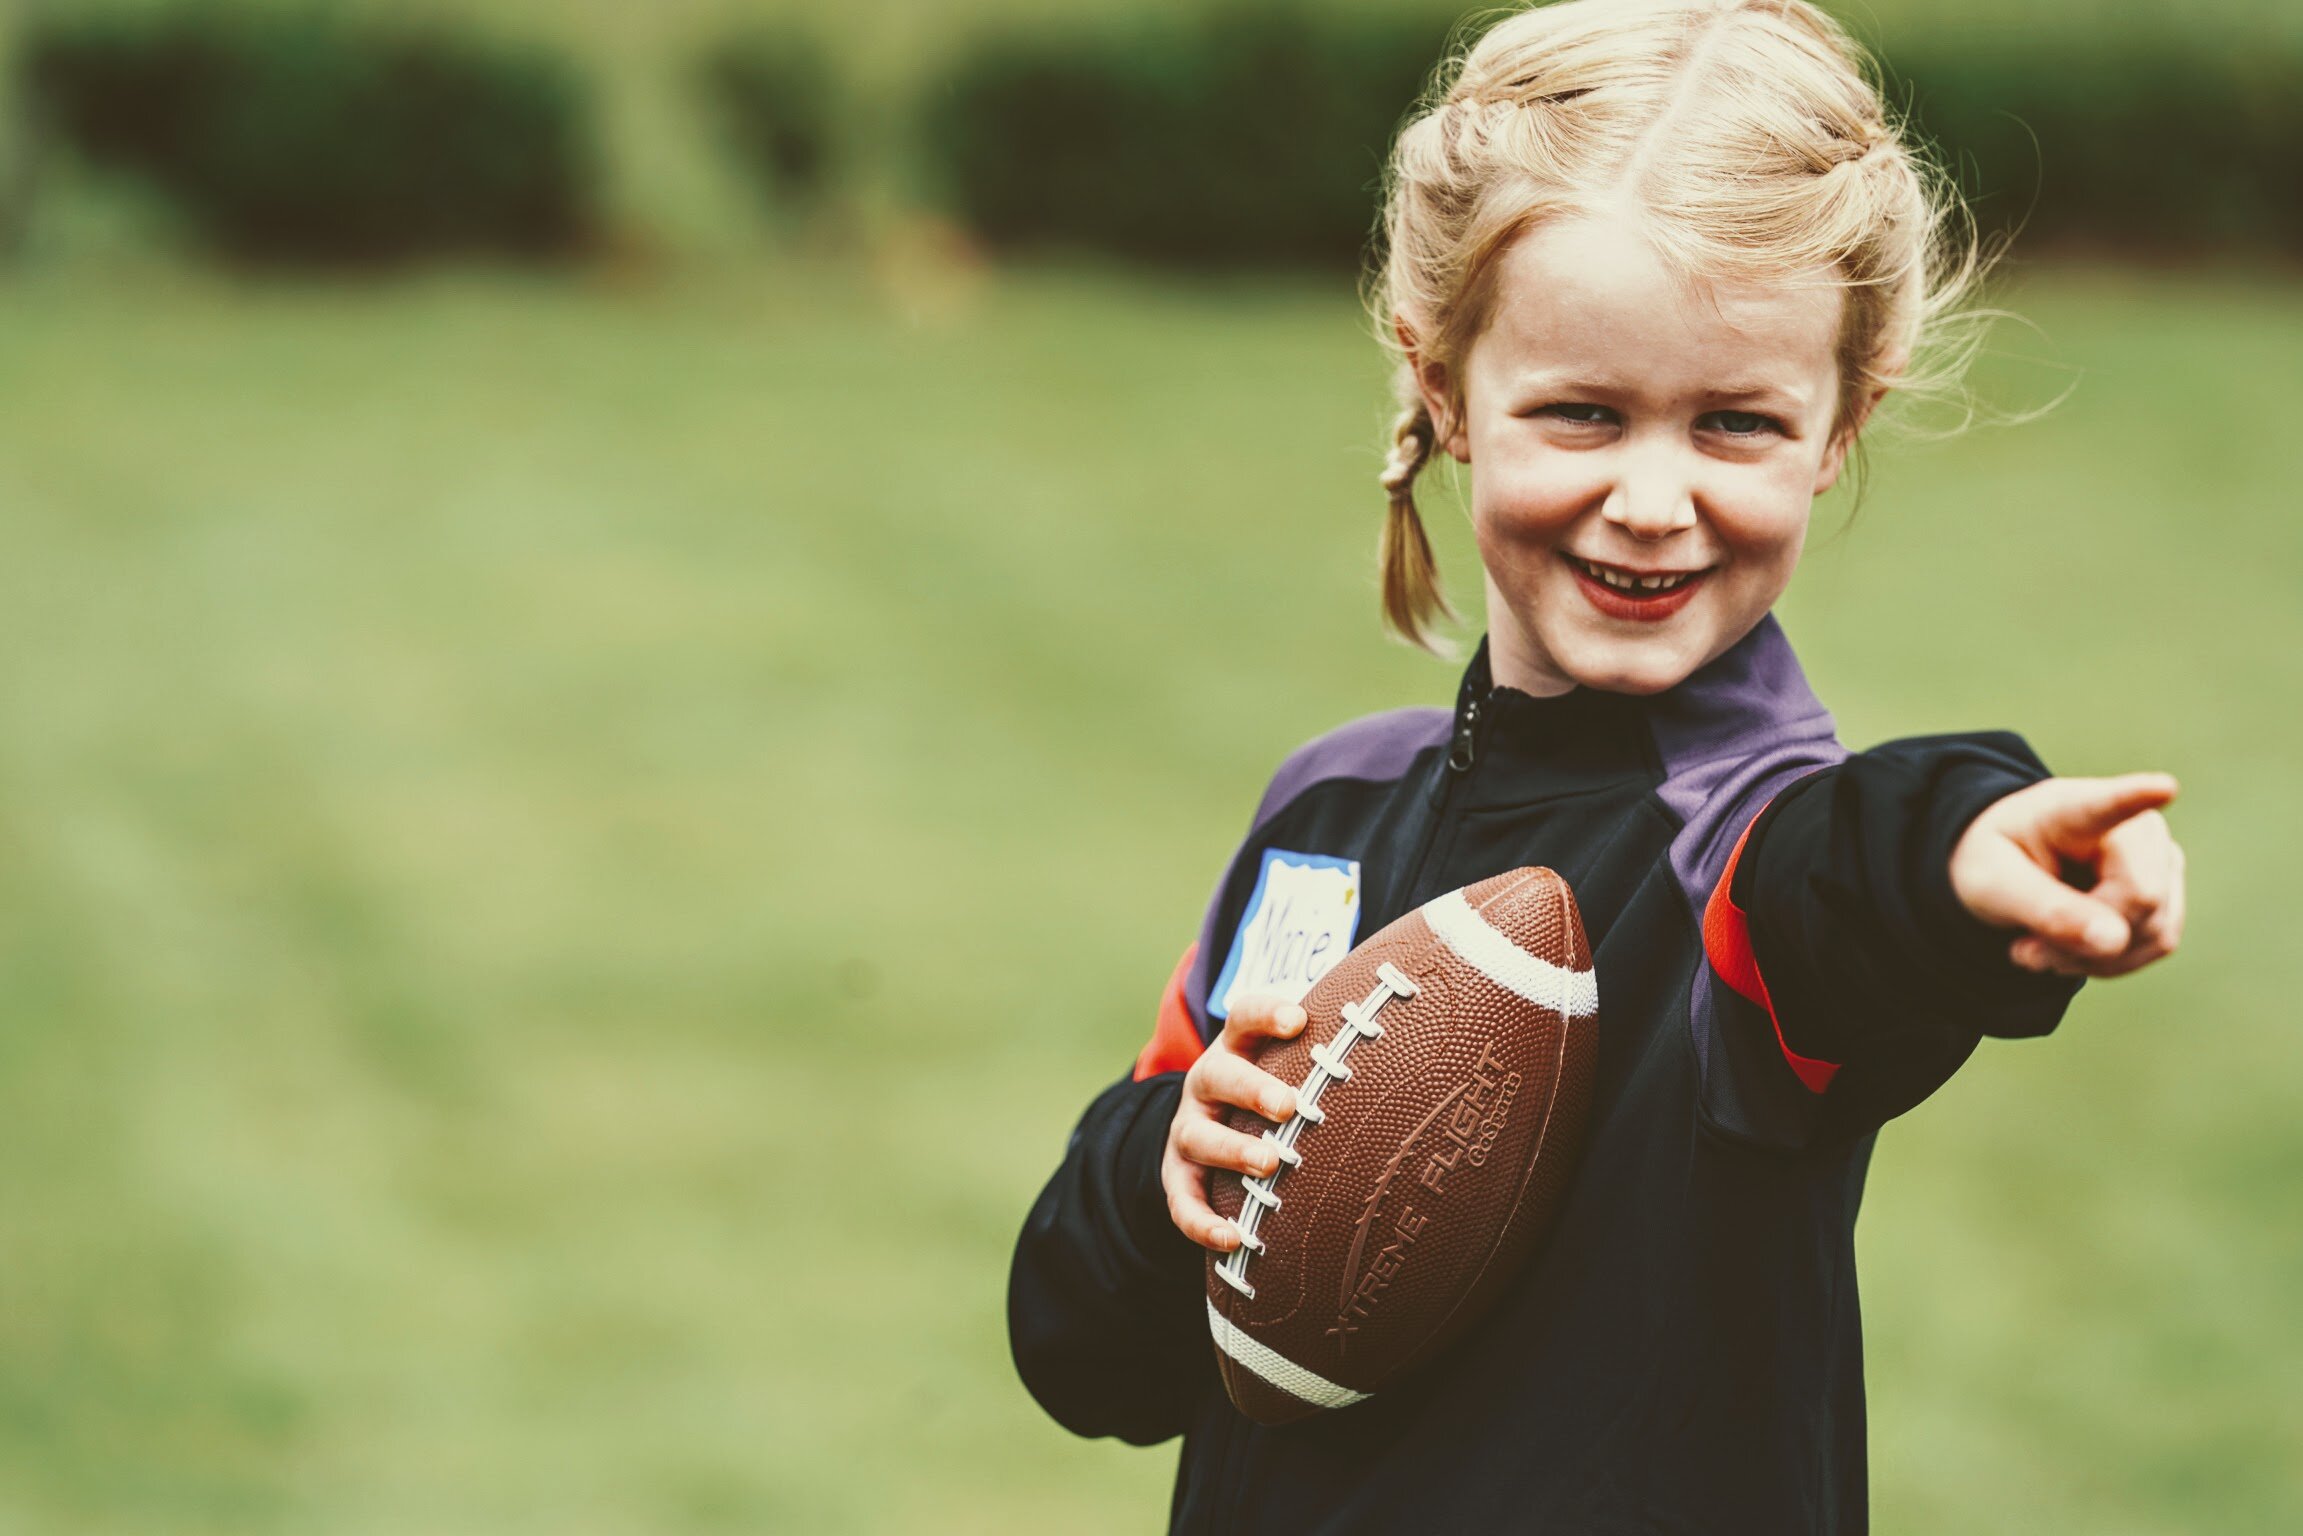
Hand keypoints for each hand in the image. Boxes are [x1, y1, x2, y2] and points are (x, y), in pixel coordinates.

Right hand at [1161, 994, 1303, 1251]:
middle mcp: (1206, 1084)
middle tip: (1289, 1105)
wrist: (1209, 1121)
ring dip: (1232, 1150)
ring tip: (1269, 1164)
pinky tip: (1234, 1238)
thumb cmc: (1271, 1089)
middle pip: (1218, 1076)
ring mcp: (1188, 1130)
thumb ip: (1326, 1048)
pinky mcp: (1178, 1176)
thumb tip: (1397, 1034)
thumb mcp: (1288, 1060)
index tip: (1299, 1020)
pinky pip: (1183, 1201)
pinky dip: (1203, 1221)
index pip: (1244, 1018)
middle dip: (1252, 1089)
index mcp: (1236, 1048)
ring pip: (1199, 1137)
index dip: (1267, 1014)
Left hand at [1949, 772, 2185, 977]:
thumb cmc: (1998, 863)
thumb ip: (2047, 911)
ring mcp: (2161, 854)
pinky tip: (2076, 944)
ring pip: (2153, 929)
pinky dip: (2111, 959)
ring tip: (2044, 942)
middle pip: (2141, 899)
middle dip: (2085, 941)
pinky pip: (2158, 942)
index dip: (2138, 795)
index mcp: (2071, 808)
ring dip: (2093, 956)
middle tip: (2026, 947)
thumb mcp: (1994, 886)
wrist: (2012, 866)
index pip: (2110, 803)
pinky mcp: (2171, 889)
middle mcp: (2133, 823)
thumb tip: (2114, 940)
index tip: (2163, 787)